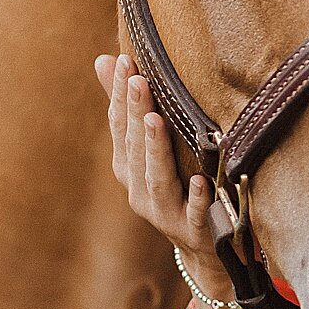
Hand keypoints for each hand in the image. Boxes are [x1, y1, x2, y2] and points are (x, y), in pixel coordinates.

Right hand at [97, 53, 228, 283]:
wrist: (204, 250)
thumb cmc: (177, 189)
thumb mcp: (149, 152)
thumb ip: (127, 108)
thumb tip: (103, 59)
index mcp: (128, 169)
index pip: (119, 127)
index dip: (119, 95)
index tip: (124, 60)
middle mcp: (140, 191)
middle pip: (135, 148)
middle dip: (135, 112)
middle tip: (138, 78)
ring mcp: (165, 214)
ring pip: (157, 178)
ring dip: (155, 149)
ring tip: (155, 119)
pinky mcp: (195, 232)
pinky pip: (196, 213)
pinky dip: (196, 198)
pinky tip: (199, 180)